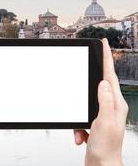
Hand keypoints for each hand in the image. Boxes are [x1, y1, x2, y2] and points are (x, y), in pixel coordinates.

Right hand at [74, 39, 127, 165]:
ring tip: (82, 132)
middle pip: (100, 84)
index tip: (104, 44)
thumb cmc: (106, 150)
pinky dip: (78, 126)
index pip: (110, 76)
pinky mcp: (94, 122)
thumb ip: (104, 102)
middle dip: (92, 77)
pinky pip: (82, 116)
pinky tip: (81, 136)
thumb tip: (102, 83)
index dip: (107, 59)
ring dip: (80, 116)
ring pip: (87, 101)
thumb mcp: (104, 123)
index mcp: (116, 104)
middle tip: (91, 63)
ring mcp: (102, 114)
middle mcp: (111, 107)